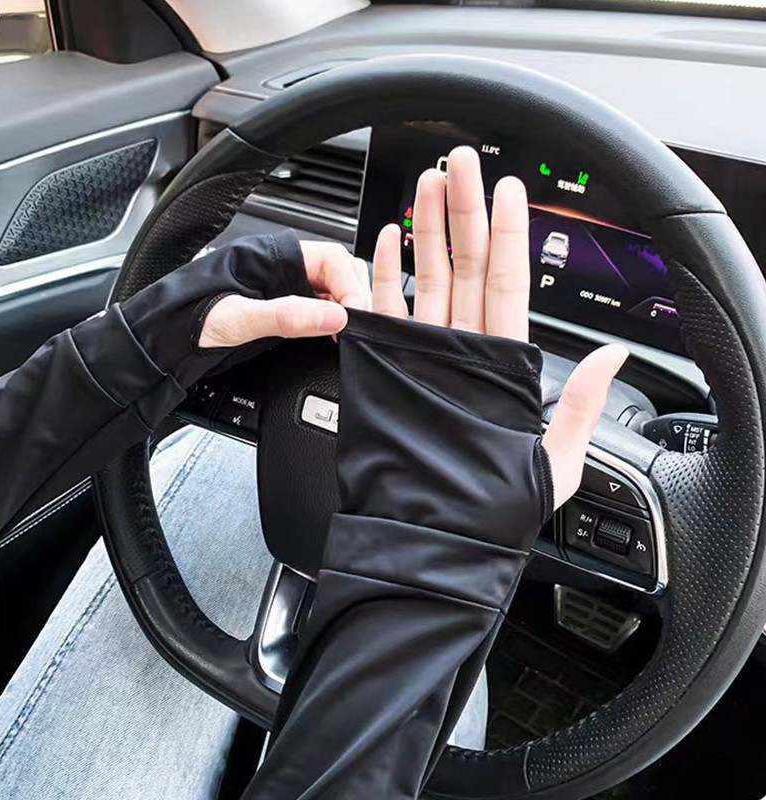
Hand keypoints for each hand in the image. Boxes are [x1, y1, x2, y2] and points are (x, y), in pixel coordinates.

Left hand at [199, 241, 369, 347]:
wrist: (164, 339)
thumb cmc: (189, 317)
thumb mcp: (238, 319)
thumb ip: (287, 316)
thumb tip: (334, 317)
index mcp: (271, 257)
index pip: (331, 259)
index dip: (351, 286)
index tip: (356, 315)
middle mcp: (280, 271)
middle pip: (337, 274)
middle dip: (352, 297)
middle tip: (357, 328)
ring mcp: (282, 292)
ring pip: (330, 293)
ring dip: (344, 311)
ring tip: (348, 335)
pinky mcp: (280, 314)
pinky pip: (317, 312)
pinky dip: (331, 324)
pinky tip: (332, 338)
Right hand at [371, 146, 628, 509]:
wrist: (428, 532)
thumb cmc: (490, 510)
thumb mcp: (553, 462)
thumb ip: (577, 404)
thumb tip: (612, 357)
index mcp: (504, 363)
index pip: (510, 283)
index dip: (510, 233)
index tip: (508, 188)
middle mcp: (462, 349)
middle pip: (467, 265)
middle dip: (464, 209)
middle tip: (461, 161)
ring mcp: (422, 352)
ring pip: (427, 277)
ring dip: (426, 229)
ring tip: (426, 185)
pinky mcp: (385, 362)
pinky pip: (384, 309)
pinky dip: (383, 274)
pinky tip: (387, 240)